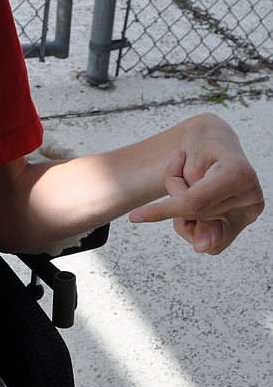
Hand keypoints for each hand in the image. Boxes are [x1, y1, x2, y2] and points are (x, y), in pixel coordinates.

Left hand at [129, 115, 263, 253]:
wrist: (216, 137)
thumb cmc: (201, 143)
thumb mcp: (185, 160)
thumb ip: (189, 201)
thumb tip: (203, 248)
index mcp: (239, 175)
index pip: (194, 203)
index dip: (162, 210)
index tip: (134, 216)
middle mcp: (251, 196)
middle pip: (194, 214)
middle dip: (177, 196)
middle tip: (182, 164)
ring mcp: (249, 211)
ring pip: (200, 230)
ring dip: (187, 209)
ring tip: (196, 182)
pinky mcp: (244, 220)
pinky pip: (210, 238)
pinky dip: (196, 220)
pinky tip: (201, 199)